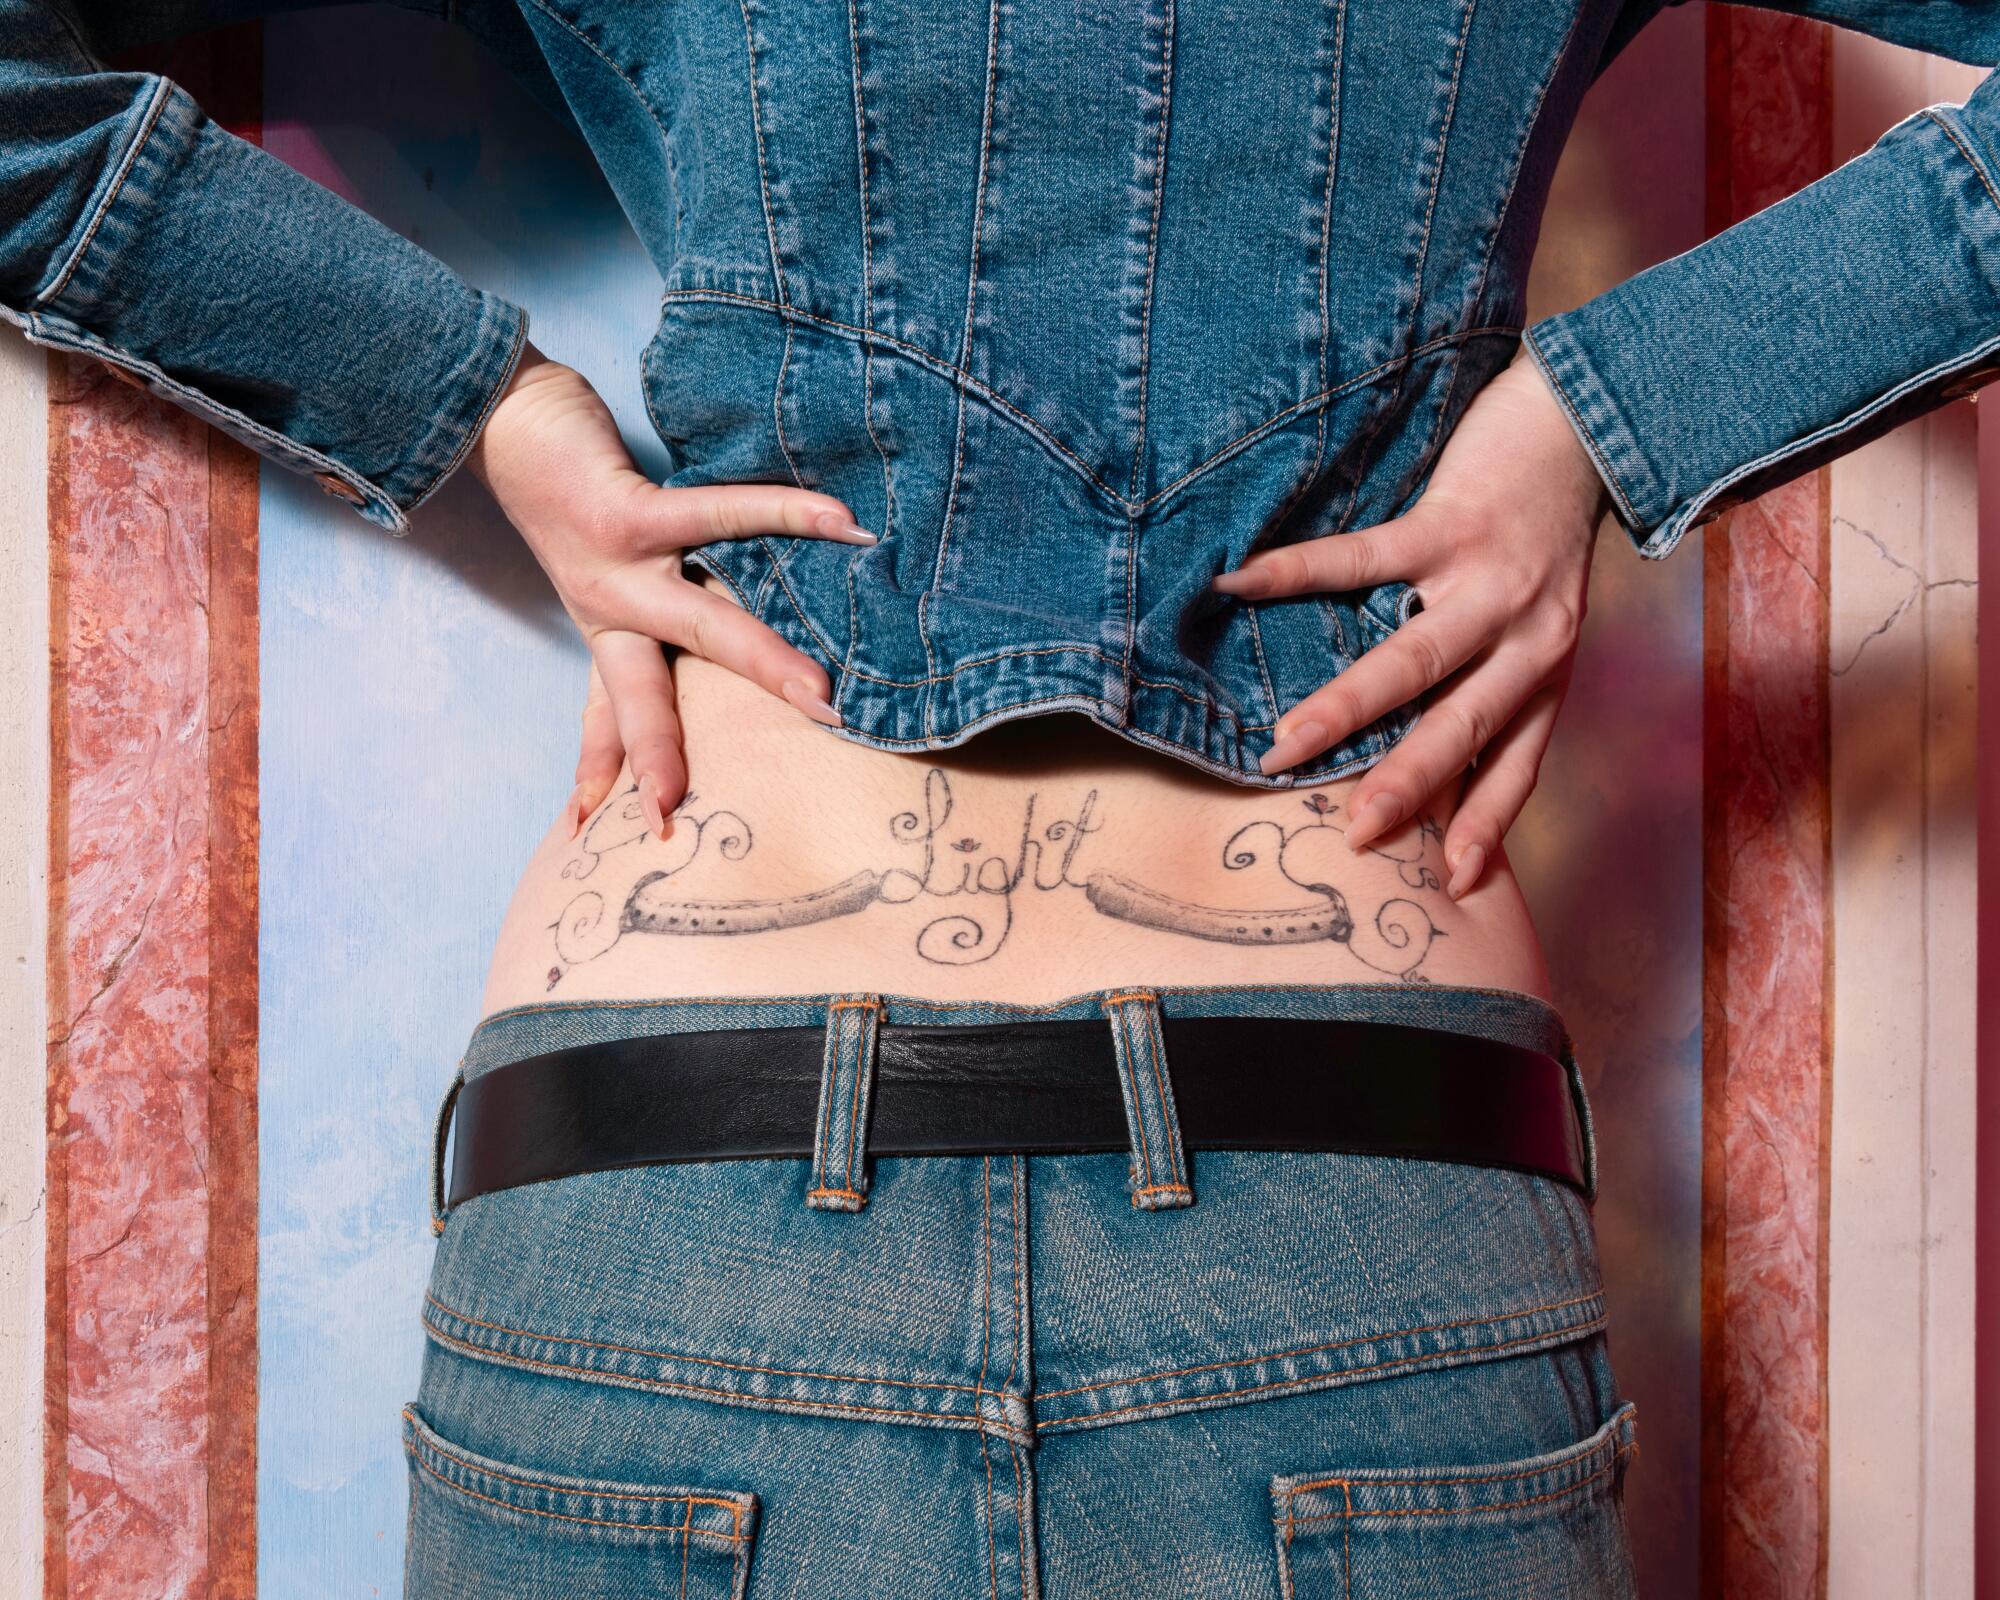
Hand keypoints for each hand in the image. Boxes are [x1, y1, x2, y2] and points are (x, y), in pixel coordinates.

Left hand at [466, 345, 872, 839]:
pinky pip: (720, 515)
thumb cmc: (574, 488)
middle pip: (646, 697)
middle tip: (676, 819)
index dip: (605, 774)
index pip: (608, 717)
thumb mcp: (607, 564)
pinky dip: (785, 514)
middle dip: (667, 759)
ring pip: (700, 627)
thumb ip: (661, 598)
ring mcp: (618, 565)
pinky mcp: (632, 512)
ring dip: (762, 660)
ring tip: (819, 693)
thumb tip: (749, 619)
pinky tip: (839, 520)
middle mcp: (608, 610)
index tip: (602, 834)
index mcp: (606, 628)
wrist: (508, 414)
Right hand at [1213, 346, 1611, 899]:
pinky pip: (1363, 557)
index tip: (1453, 884)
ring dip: (1347, 708)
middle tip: (1355, 834)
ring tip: (1286, 746)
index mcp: (1546, 671)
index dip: (1487, 824)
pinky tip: (1242, 585)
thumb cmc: (1543, 535)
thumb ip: (1496, 686)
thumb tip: (1427, 758)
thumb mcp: (1541, 623)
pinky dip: (1297, 573)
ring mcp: (1489, 579)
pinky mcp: (1451, 521)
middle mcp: (1528, 637)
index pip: (1516, 763)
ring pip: (1414, 660)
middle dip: (1406, 785)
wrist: (1586, 423)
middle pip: (1462, 725)